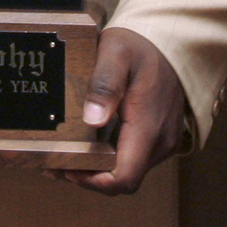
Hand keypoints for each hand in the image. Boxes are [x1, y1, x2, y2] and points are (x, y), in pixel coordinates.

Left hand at [54, 27, 186, 194]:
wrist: (169, 44)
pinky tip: (87, 144)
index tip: (66, 167)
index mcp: (148, 126)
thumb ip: (104, 84)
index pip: (124, 178)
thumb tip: (92, 119)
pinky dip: (109, 159)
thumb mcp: (116, 53)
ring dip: (98, 169)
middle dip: (89, 177)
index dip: (93, 182)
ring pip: (128, 171)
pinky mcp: (159, 138)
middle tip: (56, 161)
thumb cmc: (140, 47)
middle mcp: (160, 142)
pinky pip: (133, 159)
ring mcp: (162, 142)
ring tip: (66, 153)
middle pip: (123, 180)